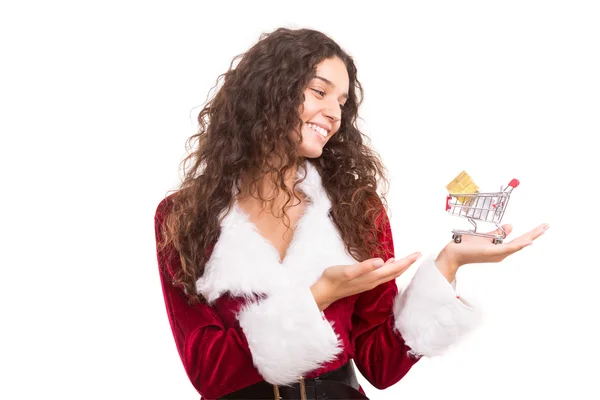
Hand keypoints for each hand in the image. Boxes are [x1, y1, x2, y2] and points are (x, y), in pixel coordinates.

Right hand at [310, 252, 421, 310]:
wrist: (325, 292)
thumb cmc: (334, 279)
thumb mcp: (347, 271)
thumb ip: (364, 267)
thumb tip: (381, 261)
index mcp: (372, 277)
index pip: (393, 269)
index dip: (406, 261)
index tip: (417, 254)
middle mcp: (373, 281)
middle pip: (395, 273)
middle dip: (407, 264)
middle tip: (417, 255)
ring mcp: (369, 283)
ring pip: (389, 275)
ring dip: (399, 267)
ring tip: (407, 259)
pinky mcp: (364, 282)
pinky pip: (382, 275)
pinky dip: (389, 268)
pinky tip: (387, 263)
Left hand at [435, 223, 549, 280]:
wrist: (453, 253)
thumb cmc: (466, 246)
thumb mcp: (485, 236)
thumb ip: (498, 232)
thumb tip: (511, 226)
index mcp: (500, 250)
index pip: (519, 241)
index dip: (531, 234)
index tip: (542, 227)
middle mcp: (501, 254)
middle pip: (521, 243)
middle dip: (535, 234)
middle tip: (547, 226)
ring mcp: (497, 254)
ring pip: (517, 245)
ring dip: (530, 237)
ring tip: (542, 230)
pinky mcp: (492, 253)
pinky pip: (508, 248)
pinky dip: (518, 245)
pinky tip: (527, 241)